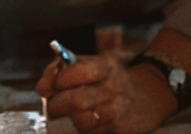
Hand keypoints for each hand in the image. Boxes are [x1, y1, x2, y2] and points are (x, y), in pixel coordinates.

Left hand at [35, 52, 176, 133]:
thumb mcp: (92, 63)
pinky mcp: (119, 130)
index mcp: (106, 66)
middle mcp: (114, 88)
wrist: (148, 97)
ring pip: (81, 120)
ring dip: (70, 117)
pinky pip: (89, 132)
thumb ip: (64, 69)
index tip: (50, 84)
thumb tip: (42, 86)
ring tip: (74, 110)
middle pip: (76, 100)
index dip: (57, 79)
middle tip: (53, 103)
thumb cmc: (109, 78)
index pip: (76, 71)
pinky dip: (82, 127)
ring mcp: (118, 111)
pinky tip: (89, 118)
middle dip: (57, 104)